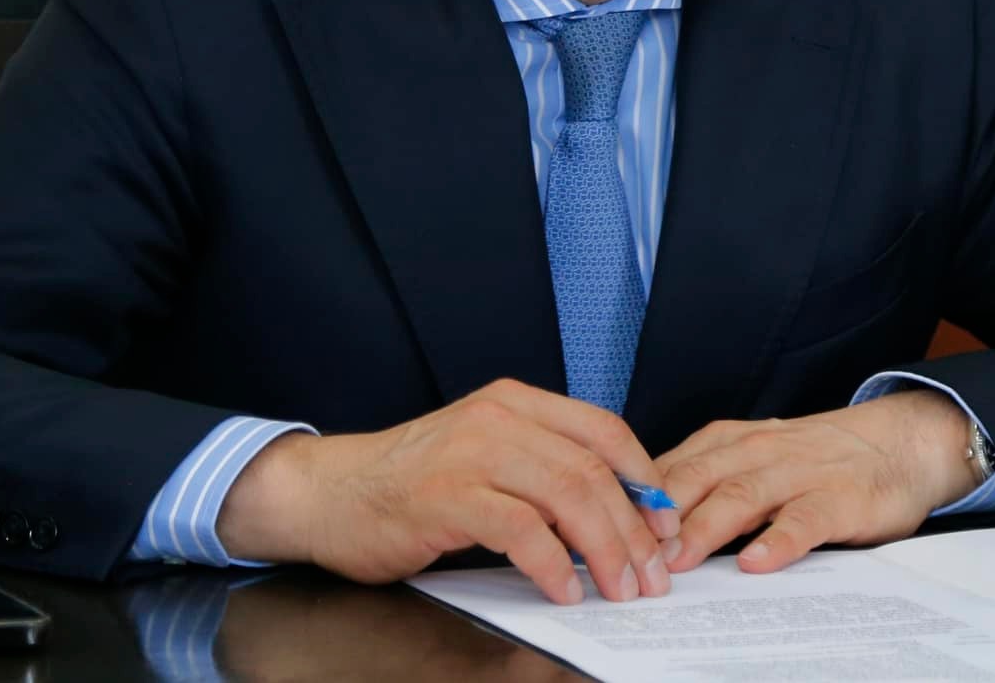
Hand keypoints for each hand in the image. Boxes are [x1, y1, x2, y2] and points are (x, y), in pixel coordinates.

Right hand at [216, 379, 679, 604]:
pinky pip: (521, 529)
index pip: (604, 431)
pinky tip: (564, 591)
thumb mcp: (485, 457)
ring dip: (604, 549)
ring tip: (621, 588)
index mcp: (516, 402)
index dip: (644, 480)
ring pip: (566, 495)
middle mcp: (499, 417)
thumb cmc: (411, 484)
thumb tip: (612, 517)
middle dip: (633, 528)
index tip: (666, 526)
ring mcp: (473, 452)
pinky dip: (552, 564)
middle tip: (652, 575)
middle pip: (593, 469)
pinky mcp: (448, 495)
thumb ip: (539, 470)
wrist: (329, 492)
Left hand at [655, 390, 977, 573]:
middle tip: (625, 552)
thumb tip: (633, 522)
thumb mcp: (750, 459)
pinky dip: (778, 541)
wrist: (897, 443)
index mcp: (728, 442)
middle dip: (657, 517)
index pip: (668, 468)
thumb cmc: (812, 459)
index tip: (598, 531)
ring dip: (704, 528)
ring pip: (742, 496)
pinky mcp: (838, 498)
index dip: (631, 501)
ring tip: (675, 560)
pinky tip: (757, 562)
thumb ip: (701, 483)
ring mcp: (798, 473)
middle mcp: (757, 450)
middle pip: (696, 479)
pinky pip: (804, 520)